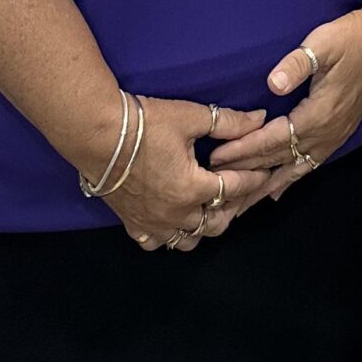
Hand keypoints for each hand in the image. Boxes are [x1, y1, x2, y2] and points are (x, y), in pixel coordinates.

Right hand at [103, 98, 270, 251]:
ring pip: (188, 240)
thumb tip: (259, 120)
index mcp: (193, 189)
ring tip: (211, 208)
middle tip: (241, 191)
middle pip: (216, 223)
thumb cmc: (145, 123)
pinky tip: (175, 221)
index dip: (253, 179)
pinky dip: (171, 236)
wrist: (96, 134)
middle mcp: (175, 214)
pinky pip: (157, 243)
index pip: (234, 189)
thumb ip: (228, 122)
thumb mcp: (191, 118)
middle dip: (234, 207)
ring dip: (205, 226)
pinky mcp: (132, 224)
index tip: (265, 171)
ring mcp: (153, 223)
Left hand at [213, 10, 361, 198]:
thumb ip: (296, 64)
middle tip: (215, 184)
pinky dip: (289, 180)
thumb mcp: (324, 42)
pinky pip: (309, 165)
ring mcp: (333, 137)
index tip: (217, 158)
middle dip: (245, 172)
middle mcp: (325, 133)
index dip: (244, 150)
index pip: (273, 140)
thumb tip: (272, 85)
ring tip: (240, 205)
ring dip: (264, 186)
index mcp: (318, 114)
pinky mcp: (337, 134)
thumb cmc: (353, 39)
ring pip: (292, 170)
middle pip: (278, 160)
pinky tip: (276, 191)